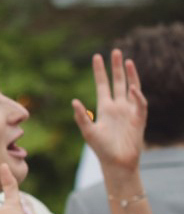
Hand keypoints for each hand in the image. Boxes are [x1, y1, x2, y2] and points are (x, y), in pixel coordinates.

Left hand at [73, 50, 146, 171]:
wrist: (117, 162)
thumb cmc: (101, 148)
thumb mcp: (88, 131)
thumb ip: (81, 117)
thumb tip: (73, 101)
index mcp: (104, 108)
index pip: (102, 84)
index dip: (100, 71)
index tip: (96, 57)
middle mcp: (118, 106)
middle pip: (118, 82)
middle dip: (116, 67)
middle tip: (115, 51)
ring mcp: (129, 111)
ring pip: (131, 88)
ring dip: (130, 75)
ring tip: (127, 61)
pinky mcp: (139, 118)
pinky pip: (140, 104)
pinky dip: (138, 96)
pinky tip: (133, 89)